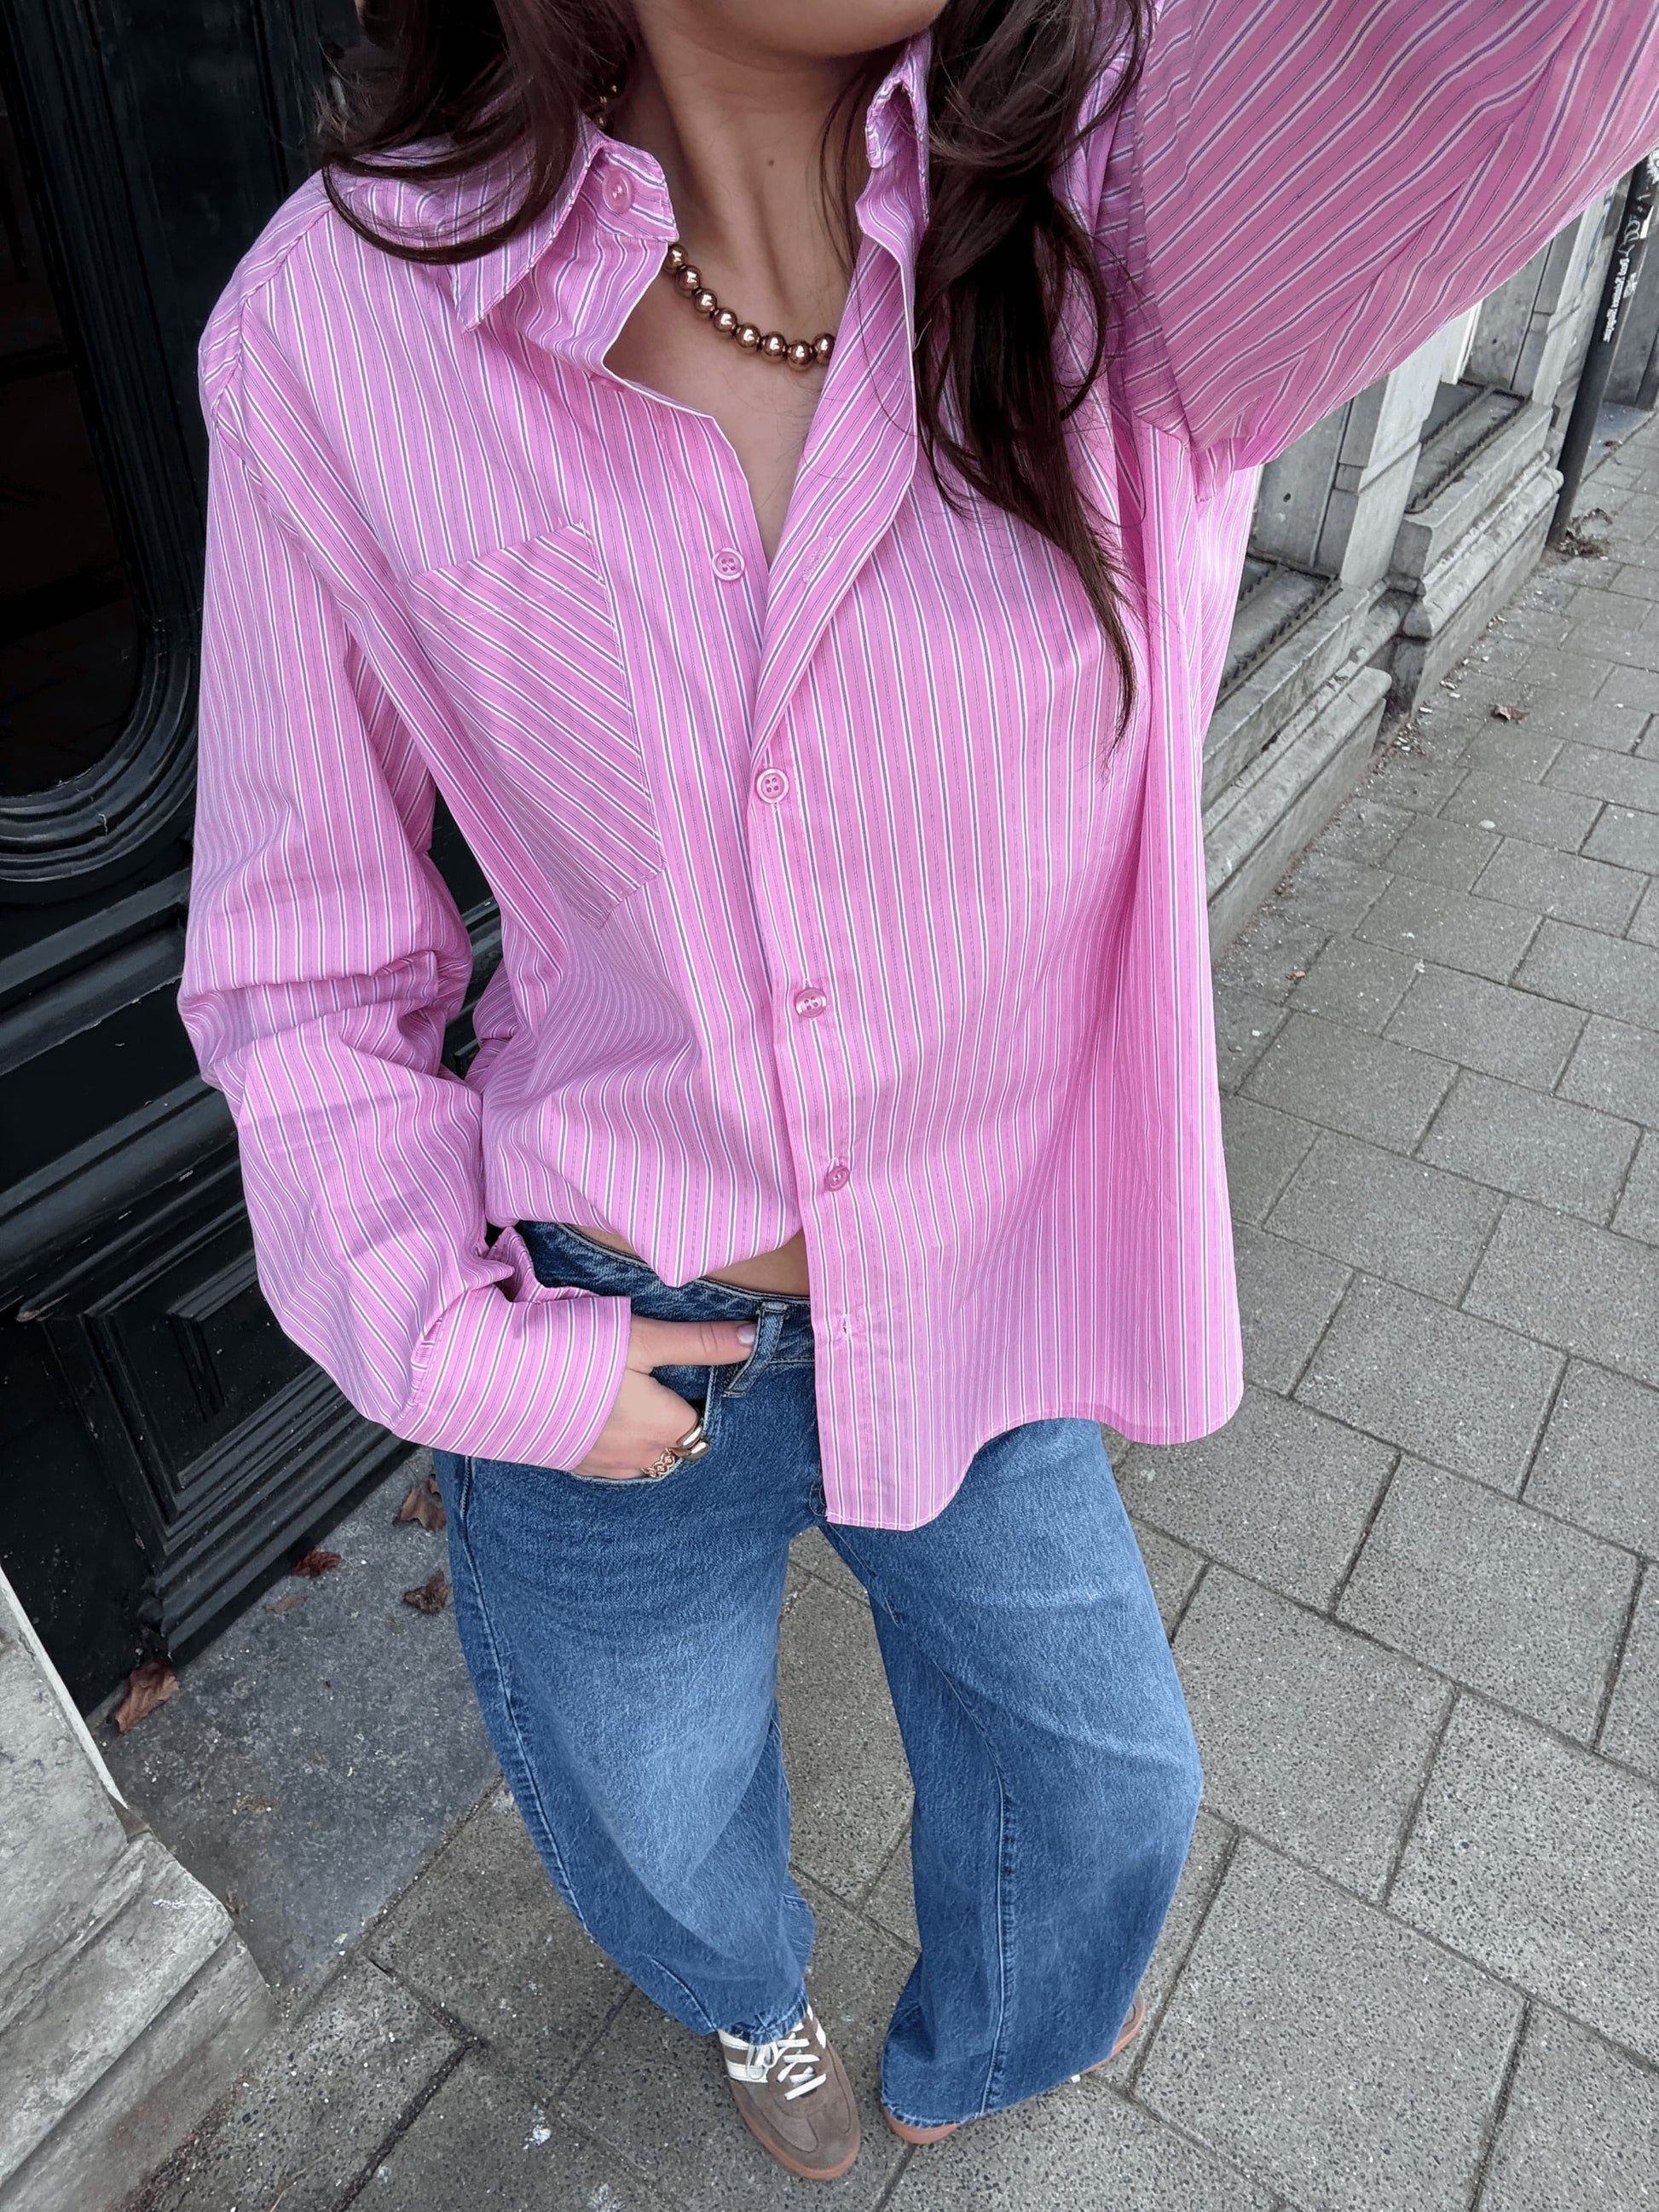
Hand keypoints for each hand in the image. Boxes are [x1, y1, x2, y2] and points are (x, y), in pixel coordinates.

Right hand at [571, 1311, 754, 1479]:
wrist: (498, 1381)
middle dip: (669, 1418)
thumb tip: (756, 1339)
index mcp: (664, 1426)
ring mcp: (604, 1467)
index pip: (699, 1420)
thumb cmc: (578, 1354)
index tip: (671, 1372)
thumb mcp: (643, 1339)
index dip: (690, 1394)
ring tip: (620, 1398)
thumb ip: (700, 1342)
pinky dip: (611, 1443)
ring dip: (641, 1435)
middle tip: (644, 1381)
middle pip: (674, 1442)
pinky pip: (610, 1463)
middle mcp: (640, 1457)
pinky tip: (594, 1416)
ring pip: (644, 1457)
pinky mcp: (574, 1467)